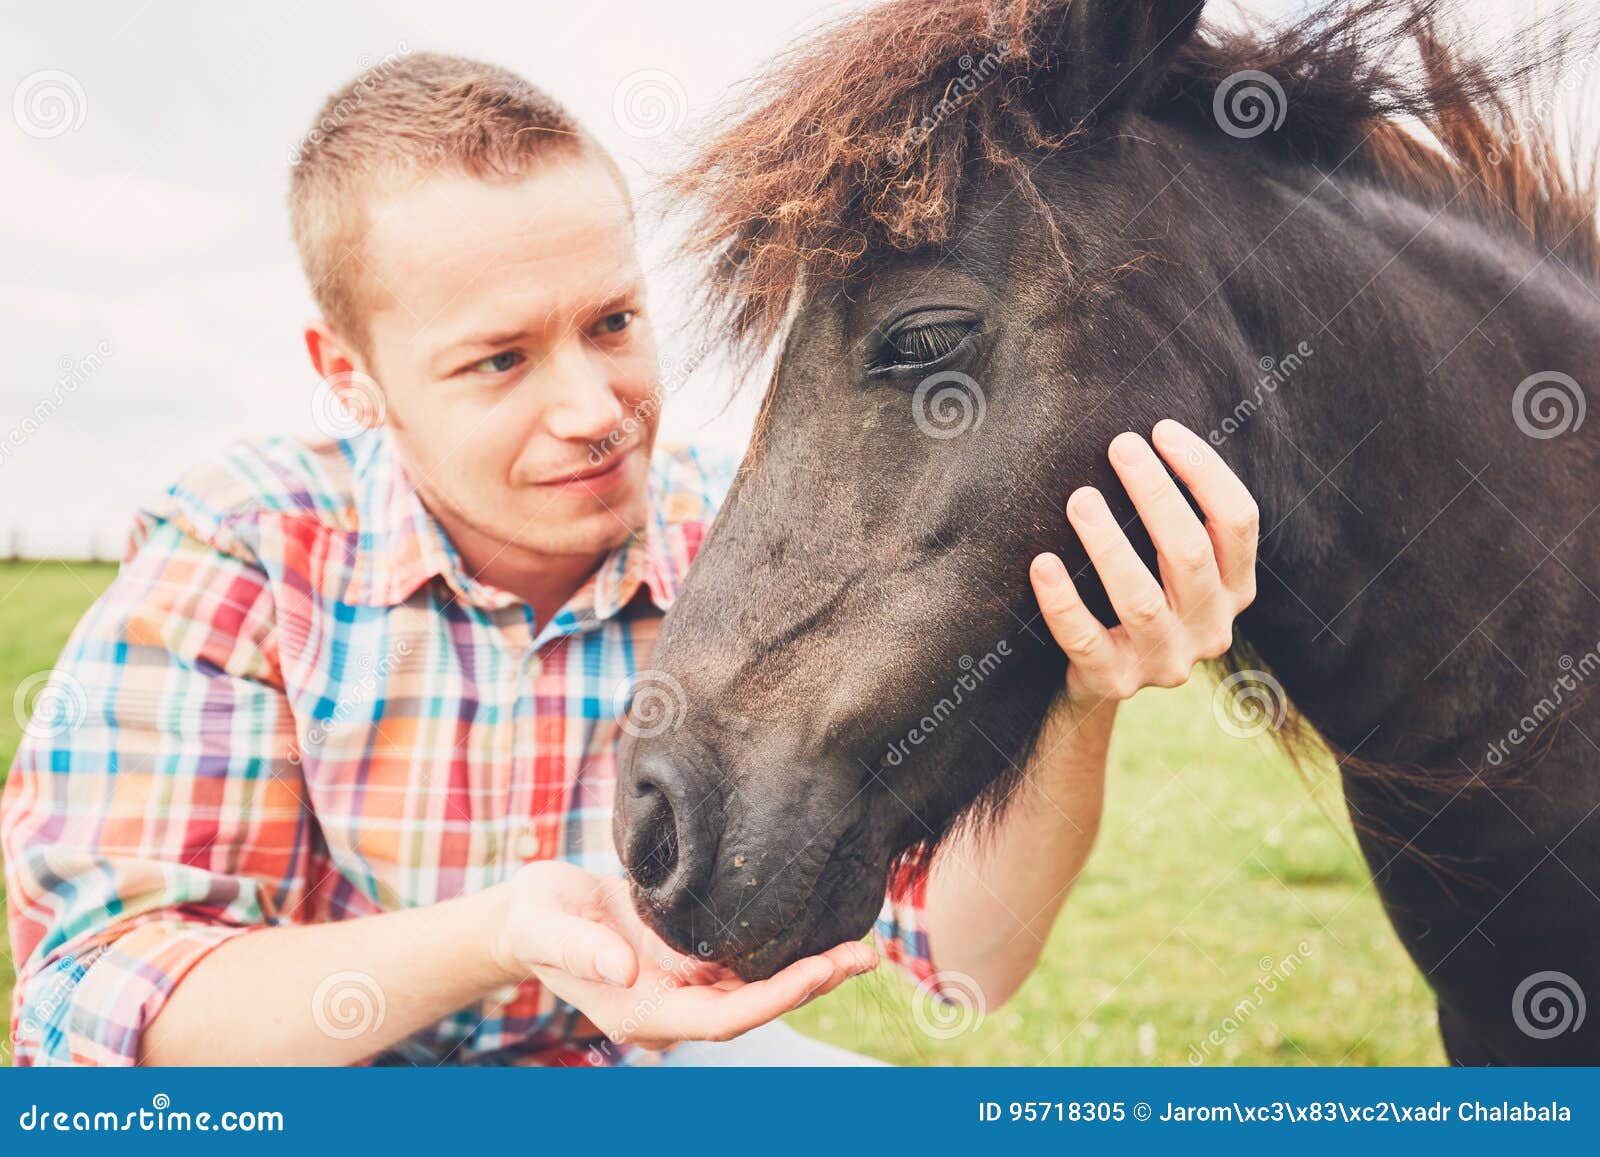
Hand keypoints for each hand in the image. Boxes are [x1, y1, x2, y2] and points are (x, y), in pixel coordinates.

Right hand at [491, 861, 875, 1048]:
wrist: (534, 912)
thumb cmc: (536, 921)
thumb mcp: (546, 928)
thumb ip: (583, 950)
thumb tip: (625, 968)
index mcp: (645, 1014)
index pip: (724, 1019)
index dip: (773, 998)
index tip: (818, 972)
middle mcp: (675, 1006)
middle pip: (755, 1005)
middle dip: (811, 984)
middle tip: (863, 955)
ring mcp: (687, 984)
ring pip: (760, 985)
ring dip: (811, 968)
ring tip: (861, 944)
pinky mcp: (692, 956)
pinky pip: (749, 959)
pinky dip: (787, 946)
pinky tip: (820, 924)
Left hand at [1030, 419, 1258, 705]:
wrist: (1098, 675)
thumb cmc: (1131, 591)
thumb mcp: (1165, 560)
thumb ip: (1169, 513)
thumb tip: (1137, 431)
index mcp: (1234, 587)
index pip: (1239, 522)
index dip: (1204, 472)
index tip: (1161, 429)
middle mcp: (1211, 627)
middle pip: (1192, 555)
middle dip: (1155, 495)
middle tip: (1120, 446)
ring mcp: (1166, 661)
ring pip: (1143, 601)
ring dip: (1110, 546)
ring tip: (1080, 499)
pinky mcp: (1115, 681)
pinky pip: (1085, 641)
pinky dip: (1063, 602)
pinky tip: (1042, 564)